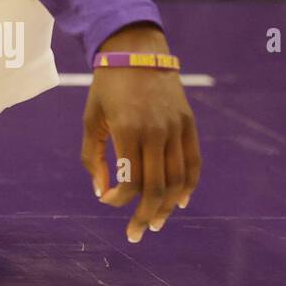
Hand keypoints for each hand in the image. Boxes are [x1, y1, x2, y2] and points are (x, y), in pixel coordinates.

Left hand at [81, 22, 200, 242]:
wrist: (136, 53)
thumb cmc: (107, 87)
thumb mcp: (91, 119)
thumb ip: (94, 157)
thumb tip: (100, 192)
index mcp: (128, 130)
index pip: (131, 180)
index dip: (120, 198)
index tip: (108, 201)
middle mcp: (156, 132)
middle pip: (158, 188)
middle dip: (146, 215)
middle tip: (136, 233)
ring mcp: (176, 129)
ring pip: (178, 180)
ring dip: (168, 206)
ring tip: (156, 222)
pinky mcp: (189, 125)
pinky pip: (193, 163)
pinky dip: (189, 186)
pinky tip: (180, 201)